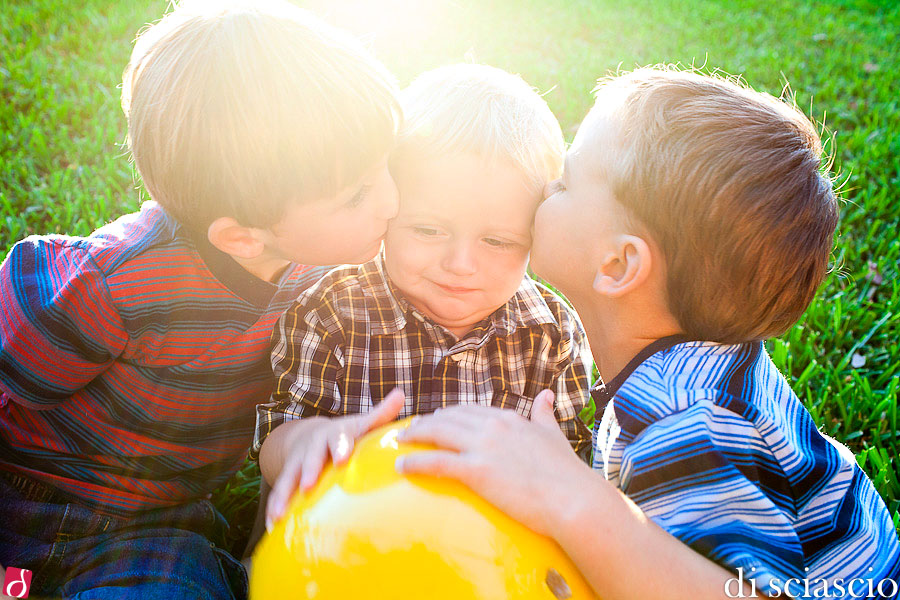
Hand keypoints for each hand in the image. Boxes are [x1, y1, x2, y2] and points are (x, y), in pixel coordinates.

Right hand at [265, 388, 404, 527]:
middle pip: (310, 457)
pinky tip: (273, 526)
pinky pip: (280, 492)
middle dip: (308, 470)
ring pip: (289, 477)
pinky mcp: (288, 477)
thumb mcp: (361, 424)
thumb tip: (401, 394)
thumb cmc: (346, 434)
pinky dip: (274, 508)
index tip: (342, 458)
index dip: (339, 446)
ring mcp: (298, 462)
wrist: (313, 435)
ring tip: (280, 514)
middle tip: (308, 485)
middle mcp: (314, 446)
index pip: (338, 437)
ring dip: (283, 494)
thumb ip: (381, 414)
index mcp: (335, 433)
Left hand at [396, 389, 594, 537]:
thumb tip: (546, 393)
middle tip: (410, 428)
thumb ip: (545, 414)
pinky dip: (415, 462)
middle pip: (449, 418)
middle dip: (426, 422)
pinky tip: (400, 466)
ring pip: (438, 433)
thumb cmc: (567, 474)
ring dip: (414, 435)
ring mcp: (484, 447)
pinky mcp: (477, 471)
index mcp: (509, 419)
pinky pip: (436, 462)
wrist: (574, 499)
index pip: (470, 410)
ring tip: (400, 441)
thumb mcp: (554, 435)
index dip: (449, 414)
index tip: (436, 419)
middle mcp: (493, 427)